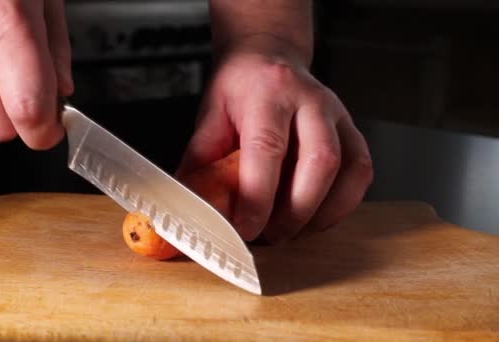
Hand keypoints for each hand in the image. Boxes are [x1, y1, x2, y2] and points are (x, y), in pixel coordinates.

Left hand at [177, 34, 372, 242]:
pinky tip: (316, 217)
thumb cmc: (240, 87)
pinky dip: (341, 205)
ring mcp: (338, 114)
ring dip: (322, 213)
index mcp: (268, 93)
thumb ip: (201, 160)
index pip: (267, 148)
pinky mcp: (353, 130)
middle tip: (270, 236)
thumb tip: (189, 206)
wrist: (270, 56)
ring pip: (349, 170)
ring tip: (291, 230)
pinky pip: (360, 173)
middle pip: (319, 161)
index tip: (245, 228)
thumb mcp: (211, 115)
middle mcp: (311, 100)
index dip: (258, 196)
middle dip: (296, 212)